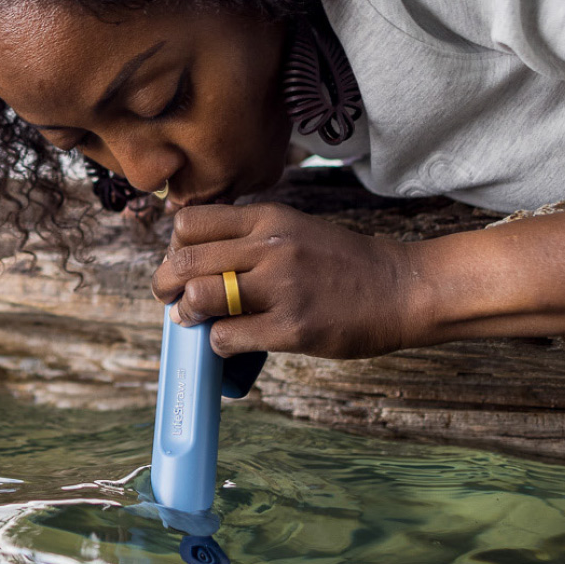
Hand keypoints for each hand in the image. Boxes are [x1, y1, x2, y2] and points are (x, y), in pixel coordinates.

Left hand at [151, 202, 424, 359]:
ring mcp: (282, 288)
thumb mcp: (293, 229)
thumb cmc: (342, 262)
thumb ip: (248, 237)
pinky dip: (217, 344)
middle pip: (184, 261)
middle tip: (171, 297)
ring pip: (200, 297)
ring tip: (196, 320)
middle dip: (165, 284)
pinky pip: (228, 337)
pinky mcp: (292, 327)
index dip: (175, 247)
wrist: (399, 287)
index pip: (191, 223)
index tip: (183, 263)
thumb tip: (192, 259)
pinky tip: (230, 342)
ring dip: (187, 313)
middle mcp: (270, 248)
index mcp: (267, 219)